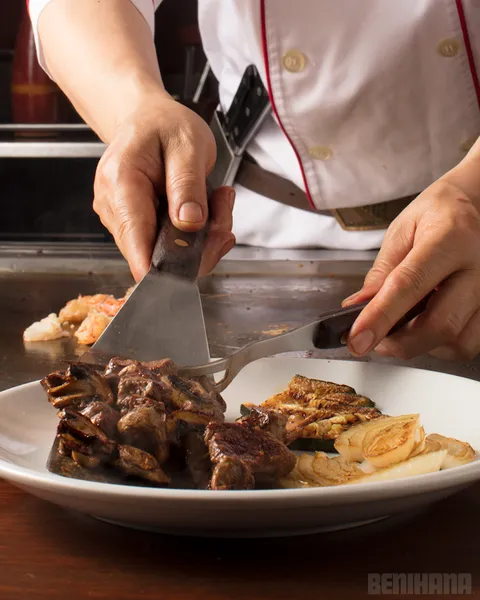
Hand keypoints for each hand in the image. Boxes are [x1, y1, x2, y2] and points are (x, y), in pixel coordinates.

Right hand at [93, 94, 235, 281]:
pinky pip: (168, 245)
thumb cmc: (163, 126)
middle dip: (198, 243)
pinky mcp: (135, 226)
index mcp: (121, 183)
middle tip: (223, 211)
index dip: (164, 267)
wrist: (147, 118)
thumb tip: (189, 225)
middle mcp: (113, 207)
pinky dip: (194, 234)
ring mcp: (121, 219)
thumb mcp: (187, 145)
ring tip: (216, 201)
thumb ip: (188, 185)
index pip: (136, 242)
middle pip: (154, 253)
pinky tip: (205, 208)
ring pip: (165, 253)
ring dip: (200, 237)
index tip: (197, 265)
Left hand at [342, 177, 479, 360]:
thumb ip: (382, 271)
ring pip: (459, 342)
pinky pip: (470, 342)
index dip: (380, 317)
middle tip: (375, 341)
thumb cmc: (439, 215)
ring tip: (404, 326)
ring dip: (423, 345)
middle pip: (441, 325)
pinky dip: (443, 345)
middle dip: (401, 343)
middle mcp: (479, 266)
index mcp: (451, 238)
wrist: (477, 207)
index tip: (357, 339)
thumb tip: (358, 307)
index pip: (409, 285)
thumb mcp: (402, 230)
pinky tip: (428, 325)